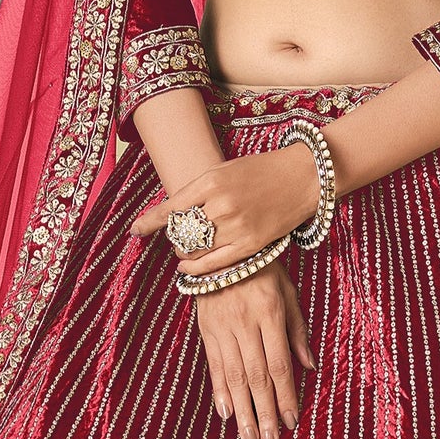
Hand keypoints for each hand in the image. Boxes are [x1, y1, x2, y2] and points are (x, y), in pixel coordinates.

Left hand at [130, 144, 319, 276]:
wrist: (304, 176)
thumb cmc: (262, 170)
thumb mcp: (225, 169)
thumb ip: (199, 190)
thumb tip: (173, 213)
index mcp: (211, 181)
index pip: (170, 208)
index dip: (149, 222)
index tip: (135, 231)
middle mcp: (221, 205)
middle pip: (181, 230)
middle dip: (173, 235)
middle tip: (174, 235)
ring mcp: (236, 227)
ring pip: (194, 249)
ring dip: (184, 251)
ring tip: (185, 248)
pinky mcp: (251, 245)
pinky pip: (214, 265)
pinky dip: (195, 269)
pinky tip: (187, 267)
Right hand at [193, 263, 313, 438]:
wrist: (219, 246)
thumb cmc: (262, 268)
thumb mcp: (288, 292)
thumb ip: (297, 330)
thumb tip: (309, 367)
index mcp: (270, 314)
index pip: (279, 365)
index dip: (285, 396)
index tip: (291, 422)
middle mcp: (245, 324)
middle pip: (256, 378)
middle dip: (264, 413)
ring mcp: (222, 328)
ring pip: (233, 377)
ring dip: (243, 412)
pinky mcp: (205, 330)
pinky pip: (213, 365)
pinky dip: (219, 391)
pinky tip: (226, 414)